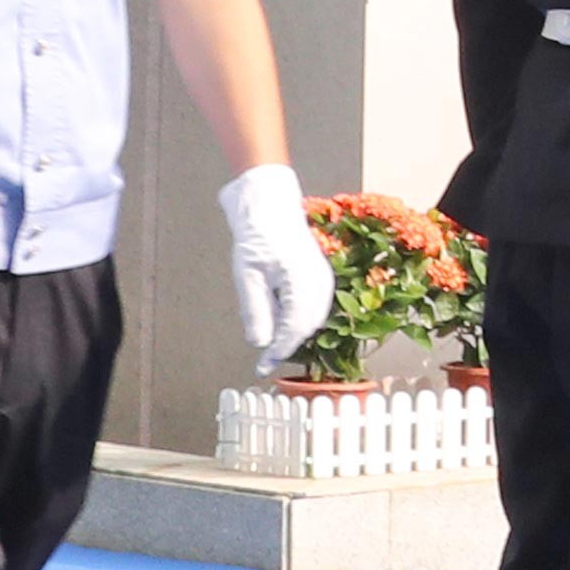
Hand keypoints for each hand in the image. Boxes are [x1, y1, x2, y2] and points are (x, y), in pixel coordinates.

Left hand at [219, 164, 335, 367]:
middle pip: (307, 325)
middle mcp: (319, 282)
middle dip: (287, 344)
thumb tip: (260, 343)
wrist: (269, 201)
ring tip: (272, 344)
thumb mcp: (247, 275)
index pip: (294, 329)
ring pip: (312, 316)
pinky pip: (313, 304)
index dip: (278, 352)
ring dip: (294, 332)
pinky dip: (299, 317)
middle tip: (265, 360)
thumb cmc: (257, 234)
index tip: (262, 368)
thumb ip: (256, 311)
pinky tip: (281, 320)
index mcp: (303, 283)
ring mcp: (322, 277)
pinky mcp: (318, 273)